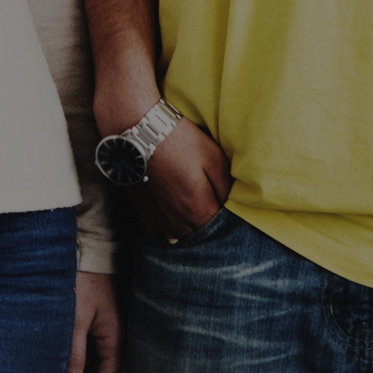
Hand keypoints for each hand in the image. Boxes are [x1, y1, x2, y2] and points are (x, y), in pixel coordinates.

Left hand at [60, 271, 118, 372]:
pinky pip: (89, 353)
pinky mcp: (97, 325)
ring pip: (93, 367)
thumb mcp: (75, 320)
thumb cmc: (84, 281)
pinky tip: (60, 371)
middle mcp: (115, 339)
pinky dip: (76, 366)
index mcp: (115, 341)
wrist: (89, 253)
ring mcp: (107, 333)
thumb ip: (74, 354)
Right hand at [124, 118, 232, 239]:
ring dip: (191, 232)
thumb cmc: (180, 143)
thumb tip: (233, 206)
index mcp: (198, 208)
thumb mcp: (214, 159)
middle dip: (210, 231)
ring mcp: (158, 218)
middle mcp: (177, 220)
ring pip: (180, 237)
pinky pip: (160, 232)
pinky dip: (171, 230)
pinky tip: (177, 221)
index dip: (229, 225)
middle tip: (217, 216)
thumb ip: (227, 188)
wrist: (138, 134)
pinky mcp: (143, 212)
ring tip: (198, 219)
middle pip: (200, 236)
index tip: (234, 216)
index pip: (219, 230)